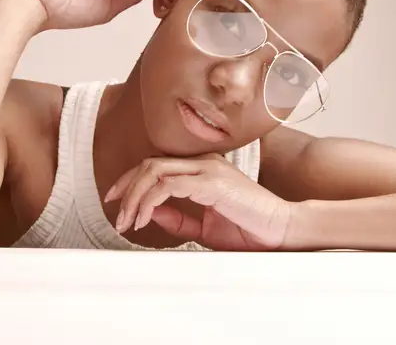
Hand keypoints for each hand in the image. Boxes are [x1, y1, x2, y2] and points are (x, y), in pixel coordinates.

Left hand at [104, 154, 294, 250]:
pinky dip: (150, 202)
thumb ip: (178, 218)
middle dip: (126, 188)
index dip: (130, 181)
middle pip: (149, 164)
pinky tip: (146, 219)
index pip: (156, 165)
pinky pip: (168, 186)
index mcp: (201, 168)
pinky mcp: (211, 182)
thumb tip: (150, 211)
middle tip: (117, 214)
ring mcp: (207, 169)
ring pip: (154, 171)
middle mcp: (202, 162)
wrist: (280, 231)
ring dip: (134, 197)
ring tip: (128, 222)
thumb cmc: (247, 230)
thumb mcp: (203, 227)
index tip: (116, 201)